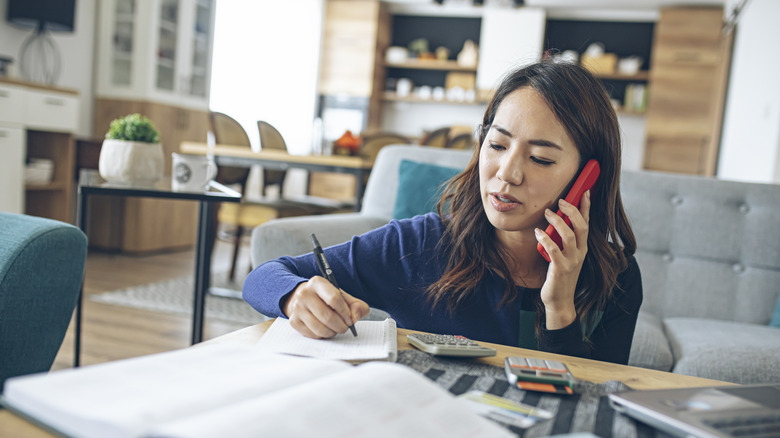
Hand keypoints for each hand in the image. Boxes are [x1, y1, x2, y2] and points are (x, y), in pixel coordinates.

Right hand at [282, 275, 369, 338]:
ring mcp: (297, 308)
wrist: (305, 299)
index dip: (345, 312)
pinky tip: (325, 329)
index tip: (350, 319)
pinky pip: (313, 335)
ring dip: (333, 332)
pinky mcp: (294, 321)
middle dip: (341, 326)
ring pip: (321, 328)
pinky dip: (323, 335)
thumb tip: (355, 317)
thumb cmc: (326, 298)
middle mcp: (304, 294)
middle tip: (345, 327)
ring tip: (336, 328)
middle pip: (328, 316)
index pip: (334, 299)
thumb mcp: (343, 296)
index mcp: (318, 283)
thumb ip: (356, 305)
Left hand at [534, 190, 590, 329]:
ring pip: (569, 235)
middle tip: (561, 200)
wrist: (559, 301)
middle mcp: (580, 253)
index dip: (587, 207)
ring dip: (557, 222)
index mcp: (582, 248)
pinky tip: (538, 232)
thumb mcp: (565, 255)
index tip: (585, 191)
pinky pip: (554, 250)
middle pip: (581, 226)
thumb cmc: (559, 276)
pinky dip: (545, 239)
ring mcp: (572, 261)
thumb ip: (563, 241)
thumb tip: (555, 221)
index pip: (587, 223)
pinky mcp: (560, 269)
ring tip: (547, 214)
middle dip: (572, 210)